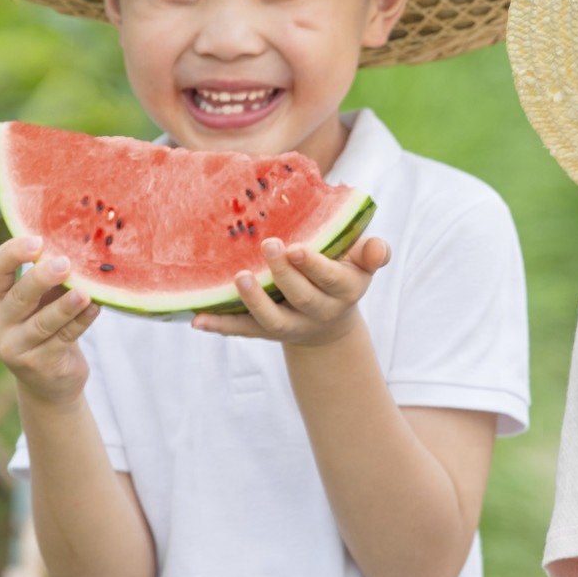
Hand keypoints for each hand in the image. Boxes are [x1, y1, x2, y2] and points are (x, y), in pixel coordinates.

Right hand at [0, 235, 100, 407]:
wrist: (48, 381)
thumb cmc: (45, 326)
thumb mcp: (40, 300)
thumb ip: (50, 277)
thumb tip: (77, 243)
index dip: (13, 253)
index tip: (38, 240)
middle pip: (18, 296)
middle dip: (42, 278)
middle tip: (65, 263)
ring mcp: (15, 348)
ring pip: (43, 322)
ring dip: (65, 305)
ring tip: (84, 292)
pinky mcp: (39, 365)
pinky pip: (64, 339)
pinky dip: (81, 322)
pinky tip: (96, 308)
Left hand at [191, 235, 389, 347]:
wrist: (329, 318)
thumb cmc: (342, 272)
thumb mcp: (361, 262)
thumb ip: (372, 253)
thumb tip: (380, 251)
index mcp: (344, 290)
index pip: (330, 279)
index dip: (314, 266)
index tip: (296, 247)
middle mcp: (319, 312)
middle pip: (302, 297)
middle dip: (284, 274)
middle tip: (268, 245)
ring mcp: (291, 325)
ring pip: (272, 321)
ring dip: (254, 302)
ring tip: (240, 278)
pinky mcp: (265, 332)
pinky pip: (243, 331)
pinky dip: (220, 326)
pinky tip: (197, 319)